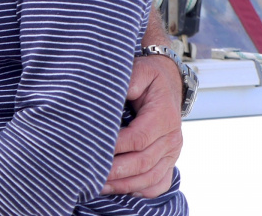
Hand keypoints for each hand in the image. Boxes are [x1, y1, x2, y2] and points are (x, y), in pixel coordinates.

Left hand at [101, 54, 182, 195]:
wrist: (169, 84)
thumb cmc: (149, 78)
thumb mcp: (141, 70)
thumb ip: (130, 80)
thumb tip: (116, 92)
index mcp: (163, 117)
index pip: (139, 138)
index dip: (116, 146)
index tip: (92, 149)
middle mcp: (171, 138)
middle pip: (143, 161)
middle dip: (116, 171)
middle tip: (90, 174)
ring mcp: (172, 153)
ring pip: (150, 177)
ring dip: (124, 184)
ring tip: (98, 186)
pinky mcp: (168, 161)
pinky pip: (158, 183)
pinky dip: (140, 190)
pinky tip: (120, 190)